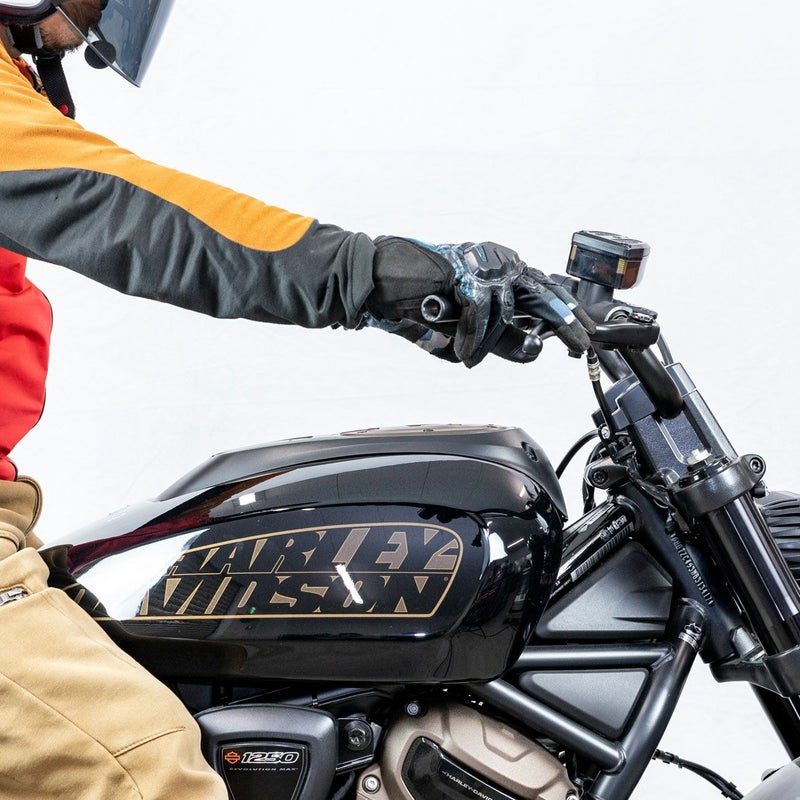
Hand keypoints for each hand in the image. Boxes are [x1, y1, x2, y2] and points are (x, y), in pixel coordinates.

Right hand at [364, 237, 594, 366]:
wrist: (382, 278)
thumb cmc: (423, 300)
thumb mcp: (469, 328)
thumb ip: (501, 338)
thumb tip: (535, 350)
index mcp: (504, 270)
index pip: (547, 291)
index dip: (568, 314)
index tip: (584, 335)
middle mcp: (499, 262)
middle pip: (544, 294)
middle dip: (565, 323)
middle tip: (580, 346)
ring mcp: (482, 265)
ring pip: (509, 310)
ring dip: (490, 341)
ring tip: (468, 355)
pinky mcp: (465, 272)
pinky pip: (480, 313)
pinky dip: (471, 338)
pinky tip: (462, 352)